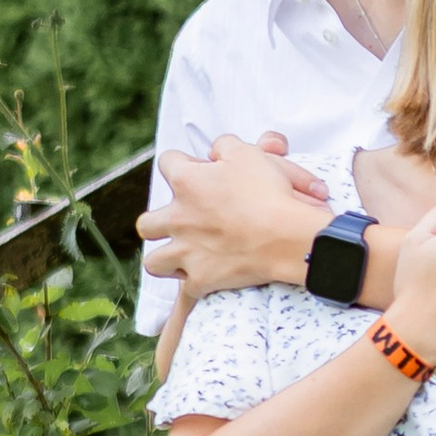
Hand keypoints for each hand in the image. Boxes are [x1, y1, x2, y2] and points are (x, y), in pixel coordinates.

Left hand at [141, 134, 327, 293]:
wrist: (287, 236)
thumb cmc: (270, 193)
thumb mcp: (248, 153)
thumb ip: (225, 145)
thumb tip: (216, 152)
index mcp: (186, 182)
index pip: (168, 163)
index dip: (184, 165)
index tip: (199, 171)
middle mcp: (178, 218)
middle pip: (147, 223)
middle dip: (160, 222)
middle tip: (182, 221)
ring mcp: (187, 252)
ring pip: (154, 261)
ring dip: (166, 257)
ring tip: (183, 255)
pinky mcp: (202, 279)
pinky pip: (187, 289)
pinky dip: (195, 285)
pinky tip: (204, 282)